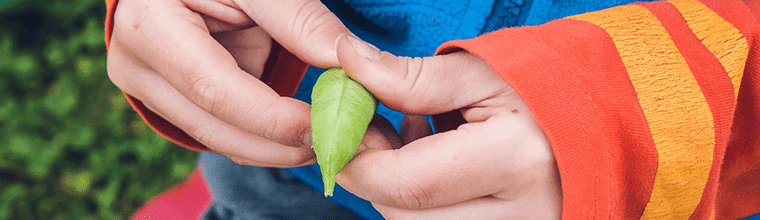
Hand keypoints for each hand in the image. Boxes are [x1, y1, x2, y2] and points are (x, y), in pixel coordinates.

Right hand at [106, 0, 351, 166]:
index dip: (273, 119)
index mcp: (151, 28)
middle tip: (343, 147)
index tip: (326, 127)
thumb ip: (298, 18)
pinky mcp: (172, 105)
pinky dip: (268, 140)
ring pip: (221, 140)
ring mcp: (150, 91)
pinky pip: (225, 132)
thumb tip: (349, 60)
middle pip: (215, 128)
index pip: (215, 90)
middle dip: (283, 147)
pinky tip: (309, 138)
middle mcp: (138, 67)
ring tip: (334, 143)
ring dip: (280, 151)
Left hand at [334, 35, 562, 218]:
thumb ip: (410, 77)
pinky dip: (425, 205)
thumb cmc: (546, 87)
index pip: (404, 184)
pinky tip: (441, 168)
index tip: (340, 128)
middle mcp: (521, 214)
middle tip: (383, 129)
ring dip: (400, 191)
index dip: (356, 160)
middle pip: (404, 218)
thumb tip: (347, 62)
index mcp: (515, 160)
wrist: (606, 121)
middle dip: (375, 176)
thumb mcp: (480, 70)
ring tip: (422, 141)